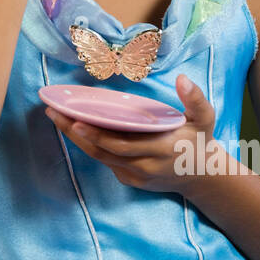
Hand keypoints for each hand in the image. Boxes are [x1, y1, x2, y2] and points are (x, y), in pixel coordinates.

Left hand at [45, 74, 220, 196]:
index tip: (76, 120)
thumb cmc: (200, 141)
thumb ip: (196, 99)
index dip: (98, 134)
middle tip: (54, 113)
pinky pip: (106, 162)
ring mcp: (136, 175)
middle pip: (103, 151)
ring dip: (76, 140)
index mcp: (160, 148)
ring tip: (57, 118)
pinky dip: (89, 146)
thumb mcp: (205, 119)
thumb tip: (182, 79)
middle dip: (76, 133)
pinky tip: (74, 129)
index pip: (122, 143)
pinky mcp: (131, 180)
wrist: (203, 176)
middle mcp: (145, 165)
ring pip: (100, 158)